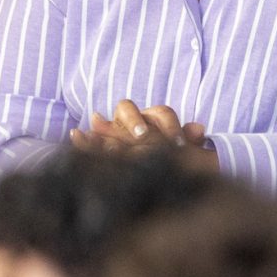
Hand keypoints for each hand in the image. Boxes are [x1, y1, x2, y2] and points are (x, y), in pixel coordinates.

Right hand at [70, 98, 206, 155]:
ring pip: (111, 119)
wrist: (148, 168)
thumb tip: (200, 129)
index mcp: (156, 118)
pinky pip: (91, 137)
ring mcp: (115, 128)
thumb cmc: (170, 156)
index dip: (169, 127)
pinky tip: (76, 134)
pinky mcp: (100, 142)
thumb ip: (189, 138)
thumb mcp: (181, 151)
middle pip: (129, 109)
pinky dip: (84, 137)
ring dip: (111, 126)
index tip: (178, 144)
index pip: (161, 114)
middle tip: (143, 136)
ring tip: (113, 138)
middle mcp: (134, 118)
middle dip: (135, 122)